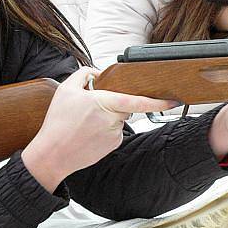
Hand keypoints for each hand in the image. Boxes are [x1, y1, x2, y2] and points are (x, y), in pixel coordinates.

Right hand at [22, 67, 176, 191]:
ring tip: (83, 123)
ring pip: (118, 119)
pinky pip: (114, 131)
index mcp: (104, 103)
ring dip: (106, 117)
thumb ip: (84, 74)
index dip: (158, 101)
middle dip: (112, 103)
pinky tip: (87, 133)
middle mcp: (112, 120)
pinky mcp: (112, 146)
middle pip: (123, 105)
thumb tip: (97, 74)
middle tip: (88, 108)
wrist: (52, 154)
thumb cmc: (57, 123)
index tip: (174, 100)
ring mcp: (114, 135)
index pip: (137, 101)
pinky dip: (104, 130)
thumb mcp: (65, 89)